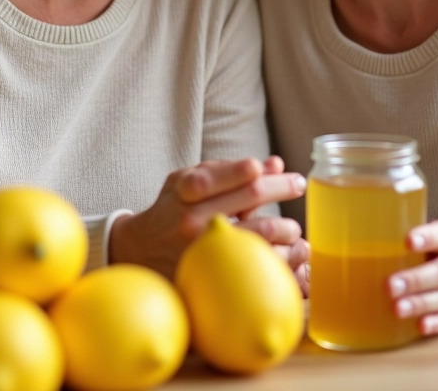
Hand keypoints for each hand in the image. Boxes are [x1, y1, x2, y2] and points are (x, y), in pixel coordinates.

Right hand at [109, 156, 306, 279]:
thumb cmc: (171, 208)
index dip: (257, 169)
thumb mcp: (189, 180)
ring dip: (287, 228)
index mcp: (186, 190)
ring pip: (260, 234)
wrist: (138, 250)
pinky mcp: (209, 273)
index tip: (282, 167)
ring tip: (293, 229)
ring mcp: (202, 248)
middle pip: (251, 196)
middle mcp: (193, 218)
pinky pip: (255, 264)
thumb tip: (274, 164)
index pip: (229, 172)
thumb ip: (228, 171)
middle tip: (298, 184)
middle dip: (283, 187)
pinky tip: (288, 253)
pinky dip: (279, 257)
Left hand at [387, 219, 437, 336]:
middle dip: (416, 280)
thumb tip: (355, 241)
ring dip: (420, 303)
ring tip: (397, 308)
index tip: (407, 241)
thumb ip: (401, 239)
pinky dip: (437, 323)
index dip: (428, 238)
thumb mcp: (426, 237)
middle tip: (391, 286)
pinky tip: (421, 326)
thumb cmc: (434, 249)